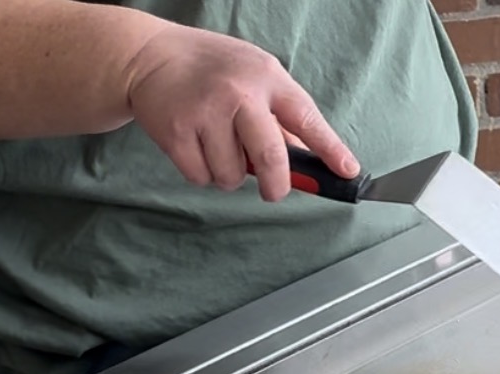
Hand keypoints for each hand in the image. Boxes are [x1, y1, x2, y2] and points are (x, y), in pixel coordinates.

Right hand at [121, 23, 358, 199]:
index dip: (330, 149)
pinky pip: (202, 178)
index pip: (306, 118)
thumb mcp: (254, 77)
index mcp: (266, 77)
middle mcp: (239, 93)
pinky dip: (201, 172)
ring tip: (216, 145)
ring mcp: (206, 112)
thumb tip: (308, 164)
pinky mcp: (177, 132)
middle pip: (271, 159)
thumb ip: (280, 118)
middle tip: (272, 191)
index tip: (348, 172)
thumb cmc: (211, 71)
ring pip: (233, 177)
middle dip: (276, 186)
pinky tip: (194, 146)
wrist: (151, 57)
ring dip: (228, 174)